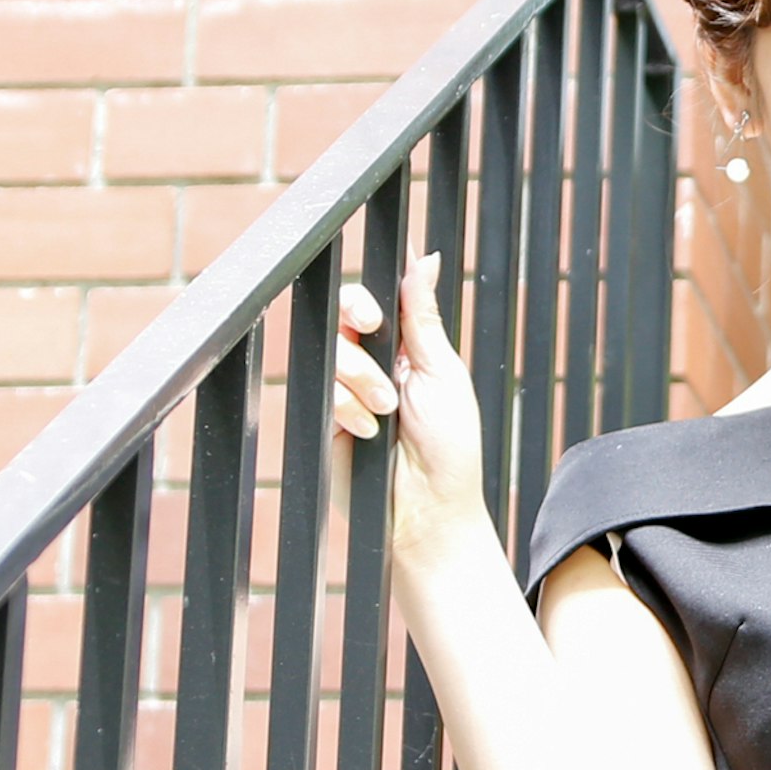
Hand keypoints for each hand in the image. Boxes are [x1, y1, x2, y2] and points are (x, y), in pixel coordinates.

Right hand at [333, 253, 489, 556]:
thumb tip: (427, 260)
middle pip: (344, 312)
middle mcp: (374, 362)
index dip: (374, 295)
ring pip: (332, 348)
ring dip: (362, 377)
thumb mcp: (442, 372)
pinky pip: (321, 388)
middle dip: (359, 320)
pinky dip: (345, 407)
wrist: (426, 509)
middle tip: (379, 341)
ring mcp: (346, 388)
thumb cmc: (449, 447)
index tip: (381, 309)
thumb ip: (423, 316)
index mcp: (407, 346)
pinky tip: (368, 431)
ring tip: (387, 411)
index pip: (379, 299)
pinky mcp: (325, 416)